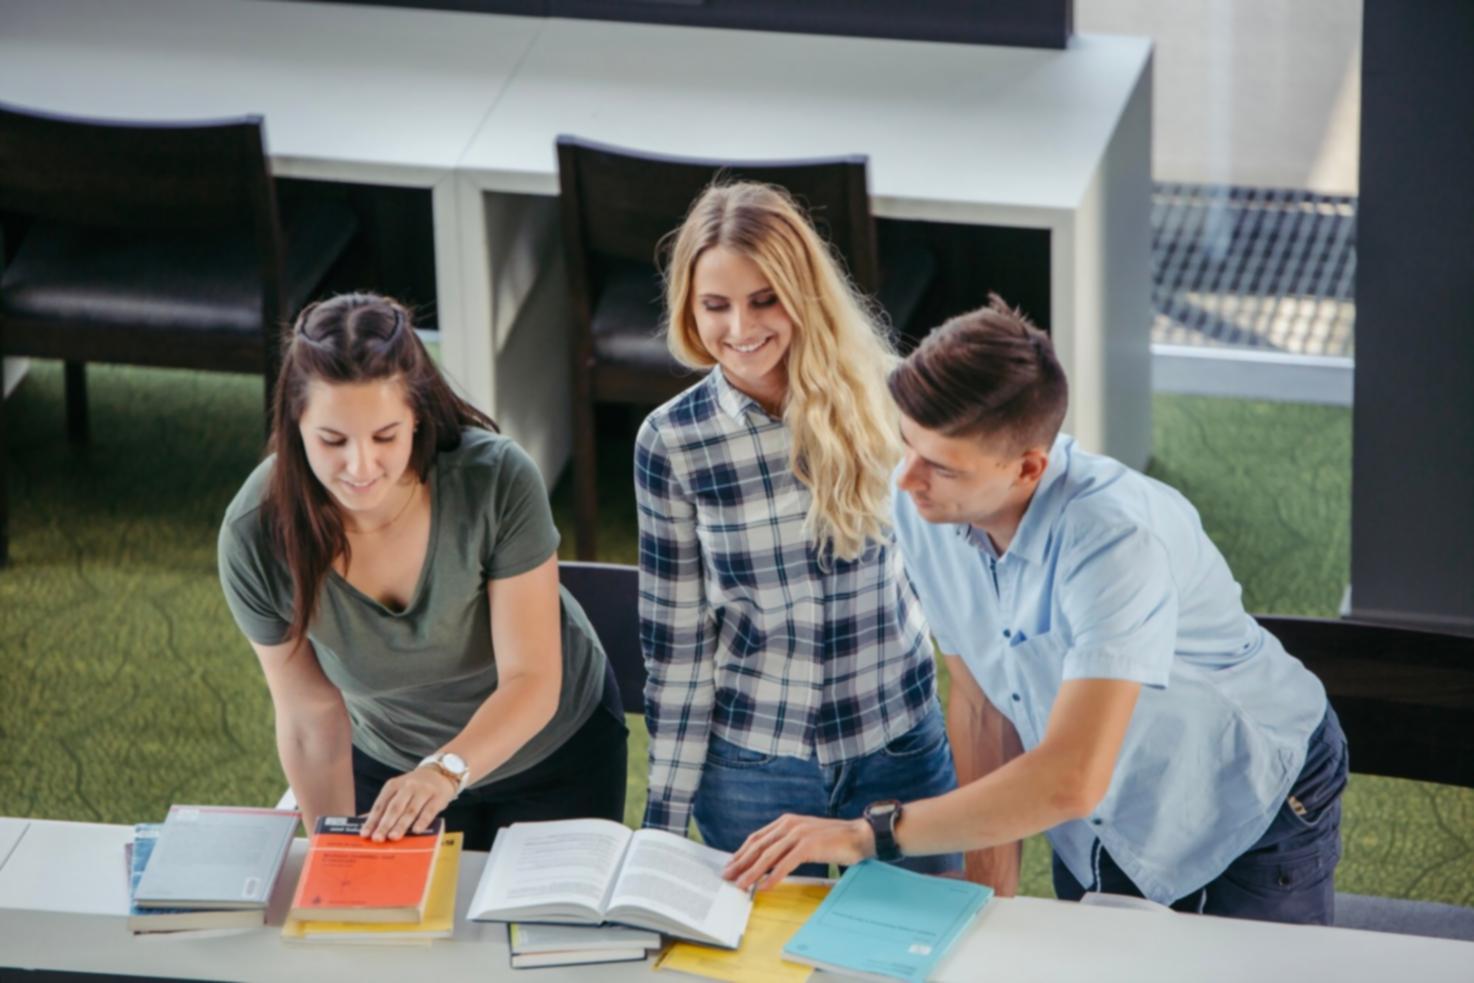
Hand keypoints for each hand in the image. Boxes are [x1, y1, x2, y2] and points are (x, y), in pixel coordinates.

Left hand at [360, 766, 455, 841]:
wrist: (440, 772)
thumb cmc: (414, 788)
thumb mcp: (398, 791)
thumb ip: (385, 806)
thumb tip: (366, 824)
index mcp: (393, 785)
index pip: (380, 804)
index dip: (372, 820)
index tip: (365, 834)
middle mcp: (408, 786)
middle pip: (394, 807)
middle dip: (385, 824)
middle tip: (377, 838)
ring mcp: (424, 791)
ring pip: (411, 810)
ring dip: (401, 824)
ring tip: (393, 837)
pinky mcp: (439, 796)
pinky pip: (430, 810)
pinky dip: (422, 820)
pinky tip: (416, 830)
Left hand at [722, 814, 874, 891]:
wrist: (859, 836)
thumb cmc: (832, 840)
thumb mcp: (804, 839)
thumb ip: (786, 846)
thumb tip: (765, 864)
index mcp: (786, 821)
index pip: (757, 838)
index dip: (741, 853)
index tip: (731, 866)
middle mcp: (790, 824)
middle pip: (758, 846)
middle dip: (741, 863)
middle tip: (728, 877)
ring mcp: (799, 833)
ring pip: (769, 855)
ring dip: (753, 872)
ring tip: (742, 885)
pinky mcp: (809, 845)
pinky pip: (786, 863)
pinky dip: (773, 876)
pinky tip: (765, 886)